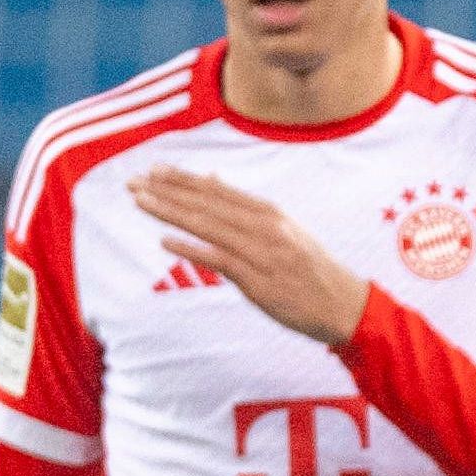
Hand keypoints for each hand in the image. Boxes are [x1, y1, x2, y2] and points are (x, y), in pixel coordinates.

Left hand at [127, 165, 369, 345]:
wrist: (342, 305)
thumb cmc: (307, 267)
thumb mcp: (283, 229)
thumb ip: (244, 207)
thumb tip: (210, 179)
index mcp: (269, 212)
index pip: (218, 190)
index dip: (184, 179)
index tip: (154, 170)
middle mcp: (265, 226)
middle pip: (207, 204)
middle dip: (167, 192)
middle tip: (134, 182)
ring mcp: (262, 252)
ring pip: (209, 227)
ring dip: (172, 213)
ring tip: (141, 202)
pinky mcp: (258, 281)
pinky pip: (219, 260)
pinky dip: (192, 249)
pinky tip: (165, 241)